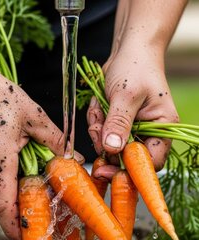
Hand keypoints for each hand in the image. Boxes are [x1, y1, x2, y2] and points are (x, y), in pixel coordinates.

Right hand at [0, 41, 82, 239]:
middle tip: (38, 219)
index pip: (3, 205)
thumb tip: (71, 157)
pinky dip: (4, 185)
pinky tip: (17, 173)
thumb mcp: (31, 114)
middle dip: (18, 216)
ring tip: (32, 194)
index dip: (15, 228)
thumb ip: (54, 139)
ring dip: (12, 200)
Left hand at [87, 48, 177, 172]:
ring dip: (98, 131)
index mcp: (162, 129)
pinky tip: (98, 106)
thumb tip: (112, 148)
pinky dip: (96, 123)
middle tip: (97, 128)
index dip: (129, 170)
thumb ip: (119, 122)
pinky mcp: (117, 126)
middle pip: (125, 158)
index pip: (150, 162)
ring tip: (100, 109)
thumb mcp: (126, 95)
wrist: (128, 52)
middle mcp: (149, 134)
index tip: (106, 168)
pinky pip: (101, 136)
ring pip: (109, 148)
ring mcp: (132, 131)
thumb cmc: (135, 68)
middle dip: (106, 146)